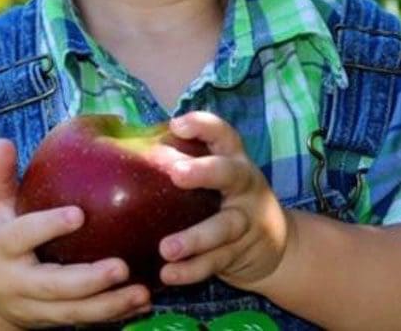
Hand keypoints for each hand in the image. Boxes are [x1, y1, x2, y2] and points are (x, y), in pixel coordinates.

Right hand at [0, 139, 151, 327]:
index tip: (79, 214)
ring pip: (73, 312)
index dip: (49, 226)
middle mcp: (17, 282)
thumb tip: (3, 141)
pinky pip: (85, 321)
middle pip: (53, 285)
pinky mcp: (54, 321)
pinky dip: (114, 315)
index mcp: (1, 248)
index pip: (23, 236)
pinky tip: (143, 303)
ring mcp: (36, 307)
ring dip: (109, 305)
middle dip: (88, 280)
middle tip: (121, 267)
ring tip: (142, 291)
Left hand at [156, 112, 293, 291]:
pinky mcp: (241, 252)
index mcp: (233, 158)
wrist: (275, 243)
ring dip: (195, 238)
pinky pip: (216, 262)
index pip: (222, 133)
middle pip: (230, 173)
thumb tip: (125, 143)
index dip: (201, 126)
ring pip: (224, 227)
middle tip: (177, 174)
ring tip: (166, 248)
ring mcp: (247, 220)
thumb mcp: (215, 174)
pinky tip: (168, 274)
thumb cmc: (224, 197)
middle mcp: (244, 184)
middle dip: (205, 172)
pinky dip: (192, 270)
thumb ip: (183, 160)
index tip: (176, 125)